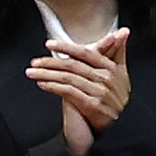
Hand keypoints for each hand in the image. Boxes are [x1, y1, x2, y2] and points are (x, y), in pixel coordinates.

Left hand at [23, 28, 132, 155]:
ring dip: (47, 74)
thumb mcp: (122, 73)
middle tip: (34, 61)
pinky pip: (69, 92)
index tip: (49, 44)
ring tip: (32, 72)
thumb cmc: (117, 96)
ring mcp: (99, 92)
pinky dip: (53, 87)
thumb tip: (122, 31)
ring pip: (68, 78)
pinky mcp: (92, 105)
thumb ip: (118, 52)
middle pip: (73, 66)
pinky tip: (42, 84)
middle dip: (50, 62)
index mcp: (111, 68)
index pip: (86, 53)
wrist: (123, 124)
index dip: (67, 47)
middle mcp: (106, 78)